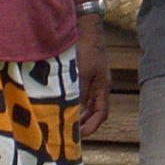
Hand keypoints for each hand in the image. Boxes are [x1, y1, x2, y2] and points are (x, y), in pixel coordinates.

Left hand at [75, 23, 110, 137]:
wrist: (85, 30)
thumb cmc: (87, 51)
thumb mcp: (82, 74)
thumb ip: (79, 93)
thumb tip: (75, 111)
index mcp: (103, 88)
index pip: (102, 113)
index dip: (93, 126)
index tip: (81, 135)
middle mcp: (98, 87)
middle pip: (94, 111)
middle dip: (84, 123)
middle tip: (71, 132)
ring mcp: (91, 81)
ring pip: (86, 103)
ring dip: (77, 113)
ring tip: (65, 122)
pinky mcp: (83, 75)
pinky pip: (79, 94)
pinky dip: (72, 102)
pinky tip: (61, 105)